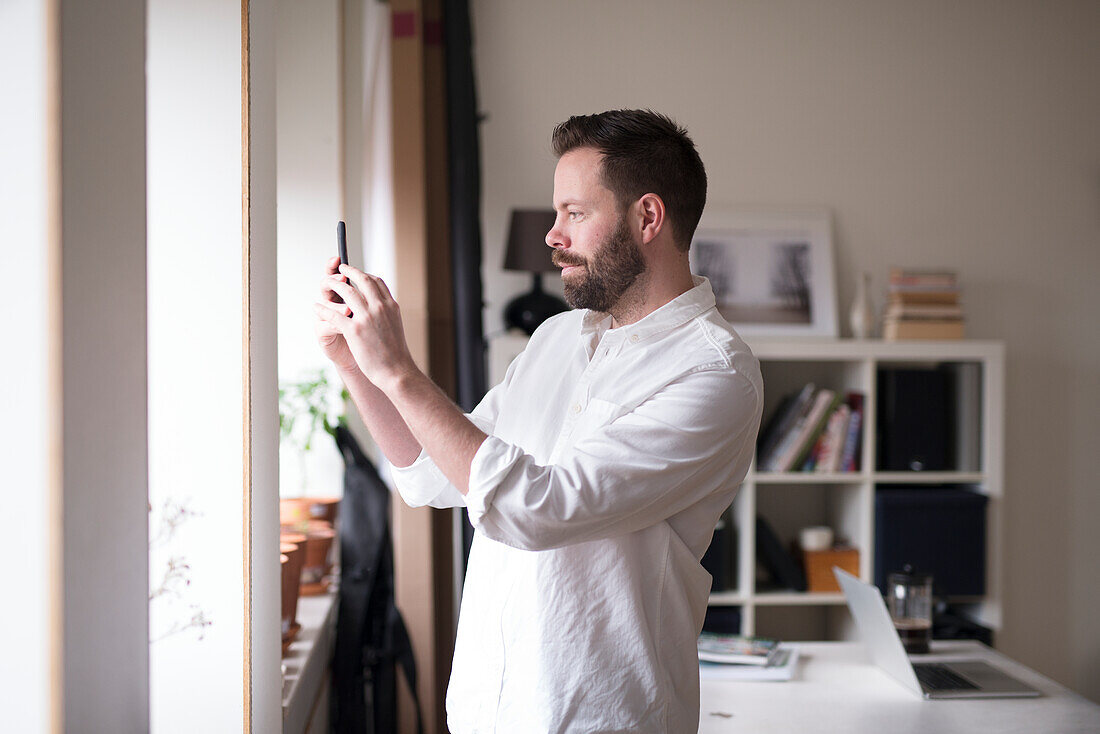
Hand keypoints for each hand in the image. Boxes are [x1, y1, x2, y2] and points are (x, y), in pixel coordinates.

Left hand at [313, 264, 416, 391]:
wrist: (397, 371)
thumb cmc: (395, 353)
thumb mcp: (395, 325)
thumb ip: (386, 313)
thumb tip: (378, 306)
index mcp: (391, 306)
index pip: (376, 282)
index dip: (364, 275)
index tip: (355, 274)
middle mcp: (380, 307)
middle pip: (362, 280)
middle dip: (348, 271)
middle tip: (340, 268)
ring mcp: (367, 318)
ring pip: (346, 292)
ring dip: (334, 284)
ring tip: (326, 282)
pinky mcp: (354, 330)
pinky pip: (333, 314)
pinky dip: (323, 308)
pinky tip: (316, 307)